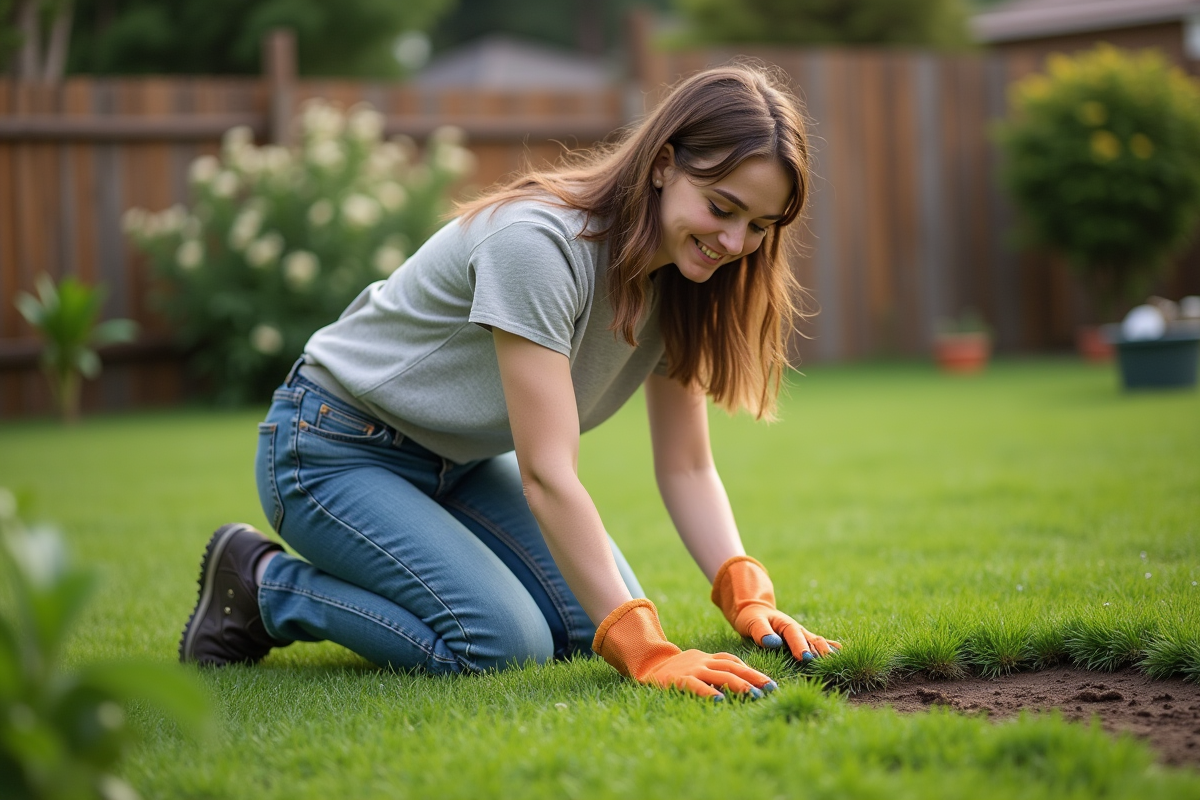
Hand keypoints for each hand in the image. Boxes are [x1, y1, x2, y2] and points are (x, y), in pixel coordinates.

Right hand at [592, 599, 776, 699]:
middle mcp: (702, 661)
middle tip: (771, 689)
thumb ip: (714, 670)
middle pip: (733, 668)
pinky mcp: (678, 679)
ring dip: (739, 685)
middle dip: (754, 678)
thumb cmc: (675, 670)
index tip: (770, 683)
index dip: (752, 671)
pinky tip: (721, 701)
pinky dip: (709, 693)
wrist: (645, 665)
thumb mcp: (696, 665)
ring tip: (754, 695)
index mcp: (707, 658)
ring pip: (720, 675)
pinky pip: (696, 686)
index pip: (734, 662)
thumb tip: (741, 682)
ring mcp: (691, 669)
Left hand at [711, 555, 840, 661]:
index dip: (800, 647)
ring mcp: (802, 635)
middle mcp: (797, 629)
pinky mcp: (802, 641)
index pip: (794, 636)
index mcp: (785, 624)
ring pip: (817, 642)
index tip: (805, 658)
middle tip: (829, 663)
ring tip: (837, 661)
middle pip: (813, 639)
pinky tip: (840, 653)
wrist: (754, 612)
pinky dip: (828, 647)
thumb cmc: (752, 618)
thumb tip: (773, 642)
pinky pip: (817, 644)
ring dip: (826, 651)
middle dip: (821, 651)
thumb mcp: (753, 622)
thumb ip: (761, 632)